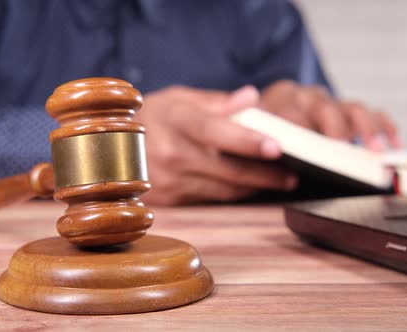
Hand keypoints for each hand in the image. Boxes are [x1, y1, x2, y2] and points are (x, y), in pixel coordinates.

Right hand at [135, 86, 296, 204]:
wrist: (112, 144)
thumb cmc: (155, 115)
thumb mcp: (181, 98)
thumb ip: (218, 102)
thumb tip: (252, 99)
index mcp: (174, 119)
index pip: (215, 132)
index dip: (247, 141)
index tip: (277, 147)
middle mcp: (169, 152)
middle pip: (226, 168)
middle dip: (265, 173)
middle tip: (294, 172)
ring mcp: (168, 180)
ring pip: (223, 188)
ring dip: (255, 185)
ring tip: (282, 180)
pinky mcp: (170, 199)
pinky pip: (212, 197)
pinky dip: (235, 192)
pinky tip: (252, 185)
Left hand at [259, 80, 401, 150]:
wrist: (264, 119)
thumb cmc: (259, 136)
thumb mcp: (252, 140)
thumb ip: (258, 147)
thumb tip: (272, 156)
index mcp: (279, 99)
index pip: (290, 112)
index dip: (298, 130)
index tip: (307, 149)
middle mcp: (307, 96)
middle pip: (325, 108)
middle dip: (335, 130)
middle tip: (341, 150)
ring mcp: (330, 102)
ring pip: (352, 109)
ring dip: (366, 129)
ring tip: (375, 151)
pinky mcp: (348, 111)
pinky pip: (372, 114)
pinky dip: (386, 127)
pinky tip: (396, 144)